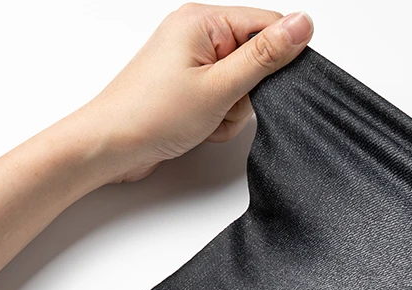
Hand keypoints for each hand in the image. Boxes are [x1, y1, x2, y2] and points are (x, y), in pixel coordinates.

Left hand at [75, 3, 313, 185]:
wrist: (109, 146)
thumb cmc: (150, 114)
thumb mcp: (220, 86)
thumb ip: (265, 56)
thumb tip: (302, 24)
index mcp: (202, 21)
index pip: (266, 25)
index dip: (276, 58)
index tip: (263, 84)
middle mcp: (195, 35)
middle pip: (255, 58)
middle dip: (248, 92)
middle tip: (223, 104)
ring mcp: (190, 62)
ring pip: (242, 85)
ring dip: (232, 110)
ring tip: (205, 119)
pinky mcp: (187, 86)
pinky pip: (224, 99)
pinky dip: (218, 117)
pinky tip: (199, 126)